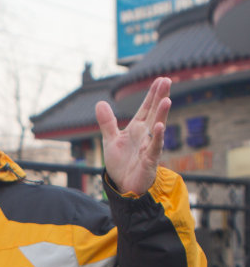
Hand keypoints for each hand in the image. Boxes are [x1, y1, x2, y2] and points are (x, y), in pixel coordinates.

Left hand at [95, 76, 171, 195]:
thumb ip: (107, 123)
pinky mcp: (150, 160)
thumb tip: (99, 103)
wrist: (124, 186)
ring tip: (166, 100)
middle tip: (167, 80)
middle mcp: (146, 135)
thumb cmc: (121, 163)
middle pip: (154, 113)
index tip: (160, 80)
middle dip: (160, 98)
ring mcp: (149, 147)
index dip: (152, 95)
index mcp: (137, 129)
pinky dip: (157, 137)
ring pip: (157, 128)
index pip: (146, 108)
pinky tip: (159, 126)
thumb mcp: (111, 140)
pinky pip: (155, 147)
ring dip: (161, 114)